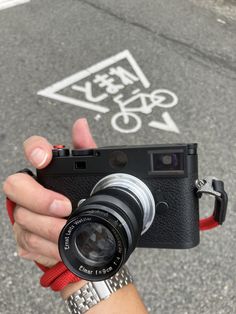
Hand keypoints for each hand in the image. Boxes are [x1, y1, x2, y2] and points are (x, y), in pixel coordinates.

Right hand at [3, 118, 95, 267]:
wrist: (79, 237)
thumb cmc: (81, 201)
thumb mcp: (91, 175)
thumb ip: (86, 150)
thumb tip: (81, 125)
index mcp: (46, 170)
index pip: (32, 149)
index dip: (34, 150)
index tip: (43, 159)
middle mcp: (30, 190)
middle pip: (15, 185)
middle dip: (39, 198)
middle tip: (64, 207)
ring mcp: (24, 213)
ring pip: (22, 217)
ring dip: (46, 228)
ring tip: (66, 232)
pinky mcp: (25, 236)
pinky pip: (27, 242)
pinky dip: (45, 247)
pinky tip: (59, 247)